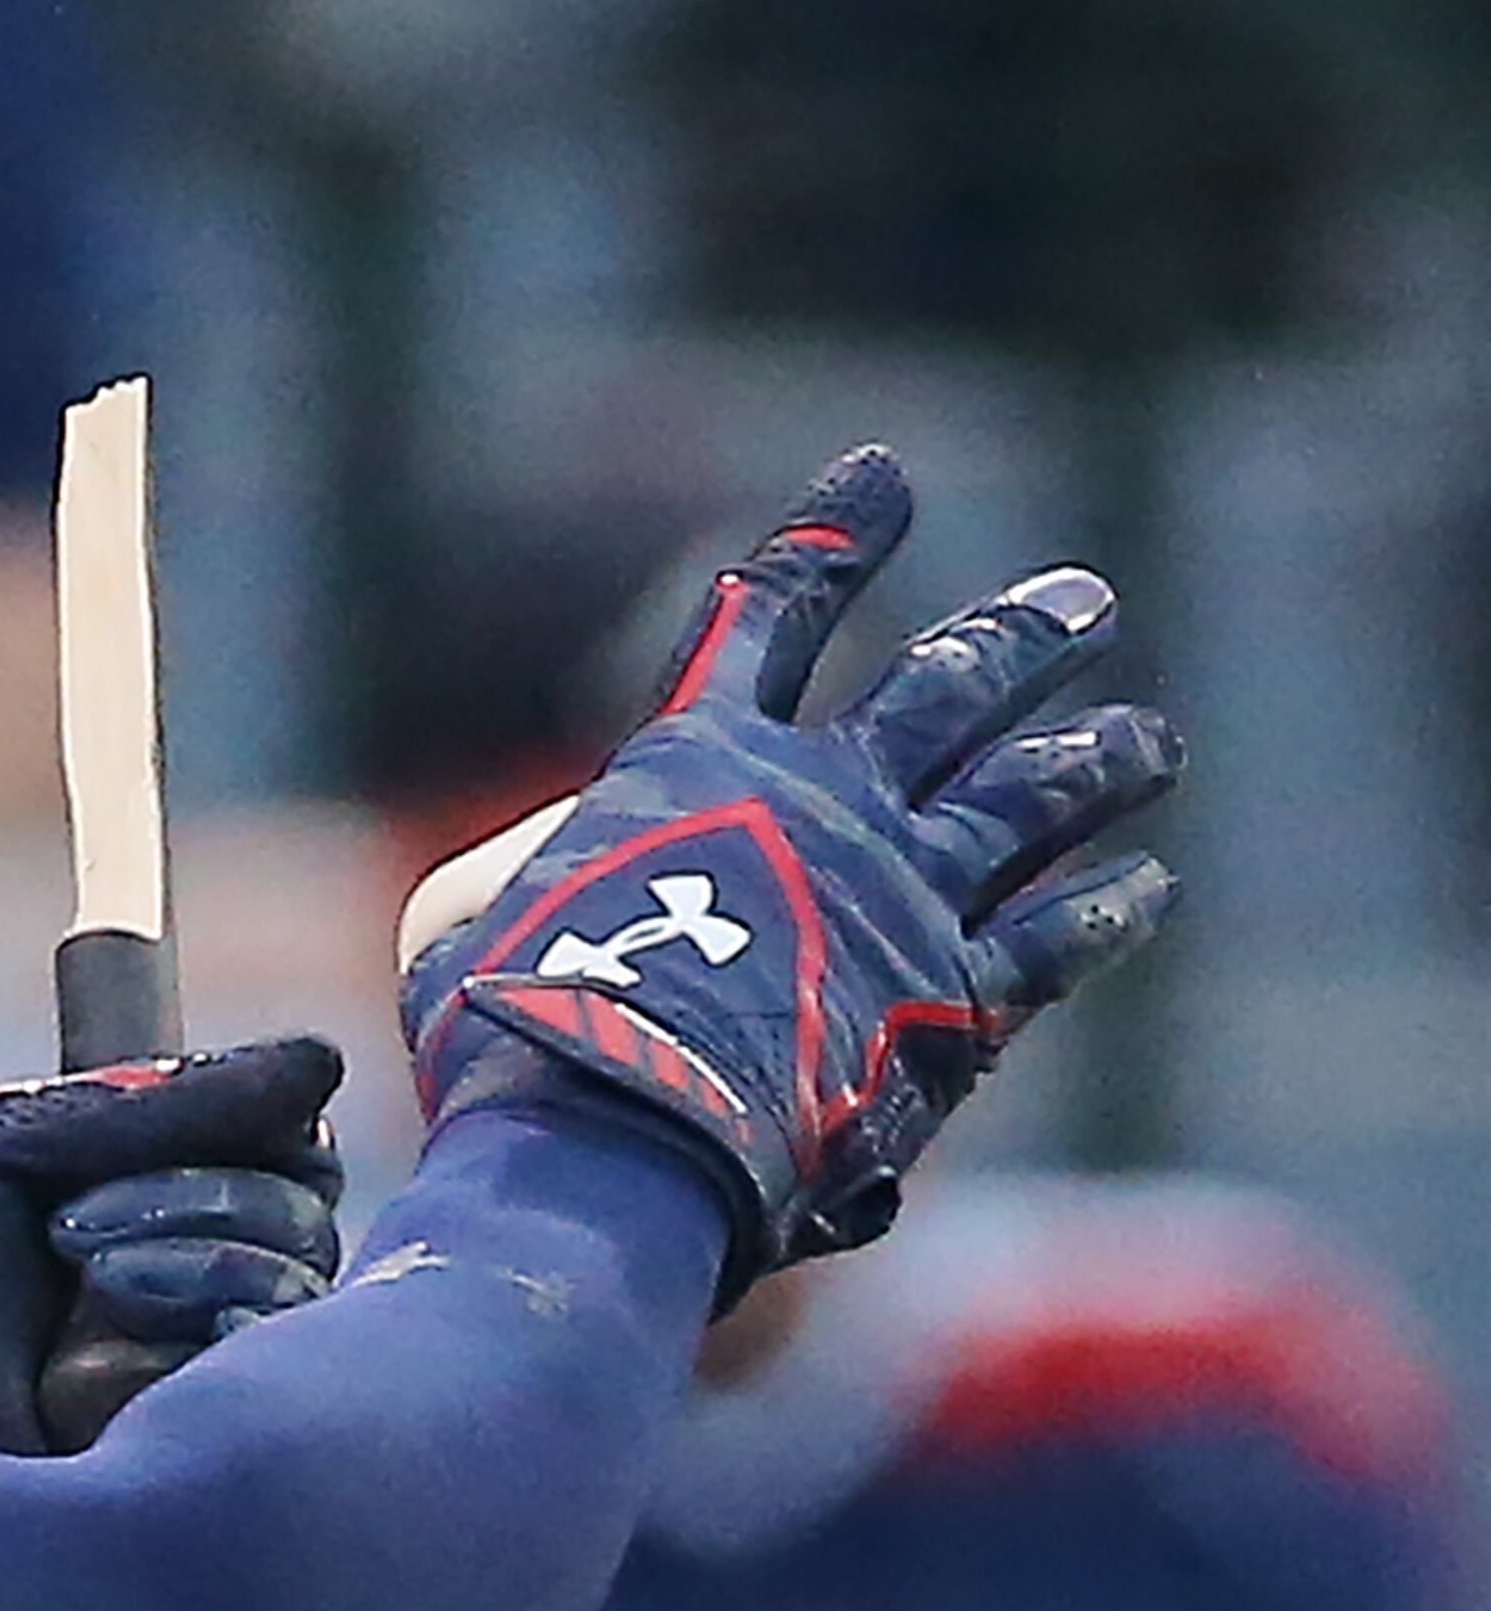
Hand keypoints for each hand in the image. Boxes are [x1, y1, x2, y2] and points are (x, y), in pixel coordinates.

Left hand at [0, 1037, 343, 1454]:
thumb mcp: (15, 1146)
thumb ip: (160, 1098)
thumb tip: (319, 1060)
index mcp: (153, 1202)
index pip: (283, 1139)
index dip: (243, 1121)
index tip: (144, 1131)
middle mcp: (204, 1284)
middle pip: (305, 1195)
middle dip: (191, 1188)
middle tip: (65, 1230)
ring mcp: (217, 1374)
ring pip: (299, 1271)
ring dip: (181, 1259)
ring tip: (75, 1292)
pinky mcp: (216, 1453)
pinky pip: (273, 1358)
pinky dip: (182, 1336)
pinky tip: (86, 1373)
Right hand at [399, 447, 1177, 1302]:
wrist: (614, 1134)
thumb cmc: (507, 1030)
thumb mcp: (463, 919)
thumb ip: (533, 860)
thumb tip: (581, 850)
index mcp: (694, 761)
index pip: (770, 612)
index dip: (829, 537)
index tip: (883, 477)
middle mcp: (820, 801)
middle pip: (944, 688)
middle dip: (1019, 637)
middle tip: (1084, 603)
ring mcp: (903, 893)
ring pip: (1027, 798)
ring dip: (1095, 758)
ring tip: (1147, 739)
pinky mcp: (957, 997)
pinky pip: (1053, 937)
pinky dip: (1105, 906)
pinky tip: (1144, 886)